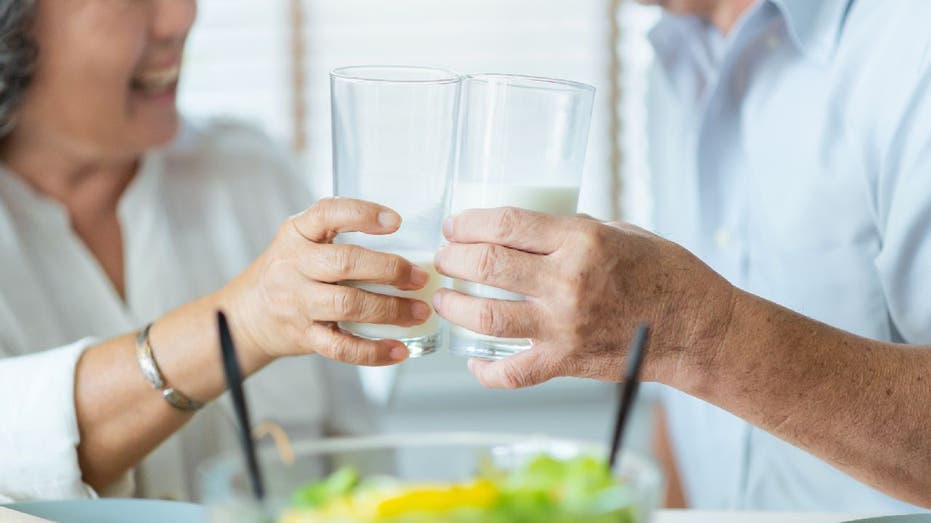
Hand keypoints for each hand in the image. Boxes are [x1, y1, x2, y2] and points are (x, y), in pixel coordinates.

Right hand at [219, 198, 430, 366]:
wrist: (246, 315)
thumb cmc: (288, 272)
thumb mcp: (301, 240)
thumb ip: (338, 235)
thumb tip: (406, 240)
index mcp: (296, 233)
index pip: (327, 213)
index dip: (363, 215)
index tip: (396, 221)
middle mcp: (293, 265)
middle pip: (345, 263)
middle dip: (389, 269)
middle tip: (419, 276)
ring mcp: (297, 303)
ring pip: (348, 305)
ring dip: (391, 310)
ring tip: (419, 311)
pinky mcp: (304, 336)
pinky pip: (341, 347)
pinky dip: (373, 351)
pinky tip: (399, 349)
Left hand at [432, 207, 736, 388]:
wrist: (698, 329)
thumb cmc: (666, 274)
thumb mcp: (621, 232)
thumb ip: (573, 230)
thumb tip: (530, 230)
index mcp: (582, 241)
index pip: (507, 224)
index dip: (470, 222)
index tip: (455, 224)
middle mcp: (568, 282)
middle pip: (487, 265)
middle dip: (454, 258)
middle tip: (445, 257)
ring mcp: (564, 326)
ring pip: (486, 316)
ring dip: (455, 306)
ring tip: (446, 299)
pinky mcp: (566, 362)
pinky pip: (512, 372)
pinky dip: (485, 370)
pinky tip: (472, 359)